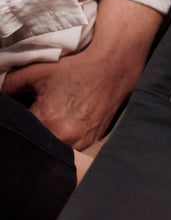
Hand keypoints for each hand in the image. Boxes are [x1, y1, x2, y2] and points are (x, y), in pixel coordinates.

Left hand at [1, 0, 160, 148]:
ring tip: (53, 119)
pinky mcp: (89, 144)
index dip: (17, 124)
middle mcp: (63, 137)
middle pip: (35, 143)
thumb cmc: (76, 70)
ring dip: (47, 140)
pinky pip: (68, 150)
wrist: (111, 69)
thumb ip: (9, 84)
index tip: (22, 114)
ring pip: (52, 150)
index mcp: (46, 119)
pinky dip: (62, 141)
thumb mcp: (38, 71)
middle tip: (37, 115)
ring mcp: (78, 144)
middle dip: (31, 133)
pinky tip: (65, 123)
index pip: (18, 131)